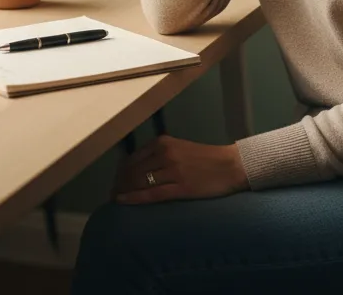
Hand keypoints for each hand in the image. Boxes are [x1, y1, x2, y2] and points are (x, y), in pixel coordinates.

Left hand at [112, 134, 249, 204]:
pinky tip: (124, 201)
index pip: (132, 158)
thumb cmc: (205, 158)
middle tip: (112, 193)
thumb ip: (159, 154)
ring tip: (116, 199)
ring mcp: (172, 171)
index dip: (120, 171)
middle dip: (119, 183)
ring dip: (124, 191)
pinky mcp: (181, 187)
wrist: (230, 165)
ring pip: (139, 181)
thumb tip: (137, 167)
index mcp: (163, 143)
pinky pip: (152, 194)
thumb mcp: (178, 148)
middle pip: (132, 170)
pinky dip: (135, 197)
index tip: (115, 181)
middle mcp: (164, 154)